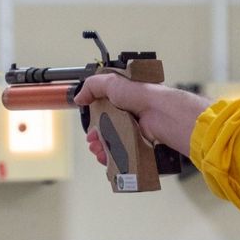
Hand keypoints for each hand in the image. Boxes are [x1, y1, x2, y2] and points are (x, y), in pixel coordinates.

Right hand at [73, 73, 209, 165]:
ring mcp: (135, 129)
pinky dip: (114, 156)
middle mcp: (130, 113)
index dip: (95, 118)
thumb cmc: (142, 94)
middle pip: (107, 128)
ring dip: (103, 147)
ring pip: (114, 142)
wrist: (160, 113)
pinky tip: (107, 157)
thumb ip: (92, 86)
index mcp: (124, 98)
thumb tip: (79, 97)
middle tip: (92, 141)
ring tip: (98, 150)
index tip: (90, 126)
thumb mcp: (111, 82)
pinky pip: (124, 152)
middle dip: (97, 136)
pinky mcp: (140, 142)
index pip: (105, 109)